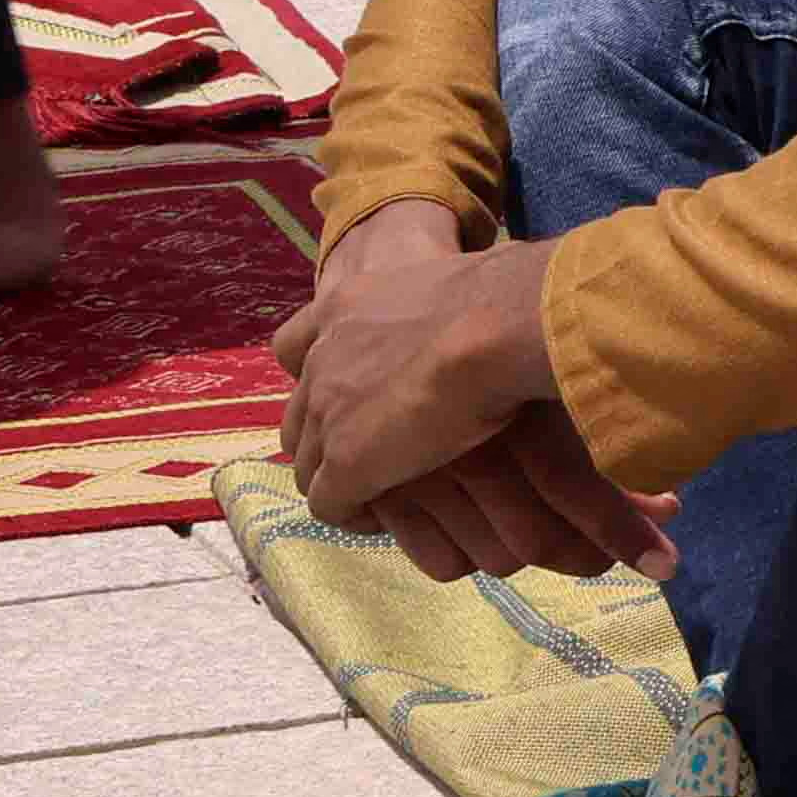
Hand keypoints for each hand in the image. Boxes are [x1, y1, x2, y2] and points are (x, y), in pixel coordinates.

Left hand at [279, 204, 652, 567]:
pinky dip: (349, 514)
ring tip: (378, 495)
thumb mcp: (457, 280)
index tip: (350, 394)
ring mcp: (329, 411)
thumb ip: (443, 299)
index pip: (294, 346)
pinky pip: (326, 504)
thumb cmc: (503, 296)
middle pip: (298, 415)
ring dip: (337, 481)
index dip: (314, 377)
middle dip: (326, 439)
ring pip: (306, 463)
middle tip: (375, 454)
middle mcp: (324, 357)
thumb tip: (495, 293)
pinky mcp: (346, 461)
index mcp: (344, 306)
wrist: (499, 324)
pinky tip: (381, 515)